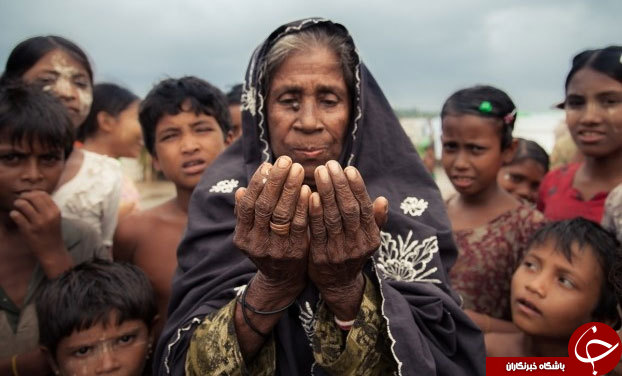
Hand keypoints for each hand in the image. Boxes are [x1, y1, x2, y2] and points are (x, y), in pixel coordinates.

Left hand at [10, 190, 64, 256]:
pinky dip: (14, 214)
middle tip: (21, 200)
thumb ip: (48, 207)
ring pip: (24, 205)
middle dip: (24, 196)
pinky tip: (15, 215)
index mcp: (55, 211)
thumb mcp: (55, 218)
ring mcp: (38, 223)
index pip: (43, 194)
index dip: (33, 193)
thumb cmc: (52, 233)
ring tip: (17, 206)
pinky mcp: (29, 231)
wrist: (52, 250)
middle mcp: (48, 216)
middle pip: (33, 197)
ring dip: (18, 203)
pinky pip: (17, 216)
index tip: (29, 196)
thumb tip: (34, 194)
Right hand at [233, 156, 310, 297]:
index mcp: (242, 236)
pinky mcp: (295, 253)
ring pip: (282, 214)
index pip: (248, 204)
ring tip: (299, 169)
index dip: (258, 183)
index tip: (268, 164)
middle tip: (286, 160)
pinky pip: (300, 225)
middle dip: (276, 181)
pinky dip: (304, 207)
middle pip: (265, 207)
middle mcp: (256, 243)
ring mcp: (275, 249)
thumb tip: (240, 190)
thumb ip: (247, 214)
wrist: (282, 280)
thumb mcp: (252, 233)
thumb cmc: (267, 246)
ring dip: (291, 189)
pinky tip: (309, 190)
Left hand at [308, 160, 387, 319]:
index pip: (364, 208)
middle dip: (339, 185)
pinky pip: (317, 231)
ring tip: (319, 172)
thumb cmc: (352, 252)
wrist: (338, 285)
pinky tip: (310, 195)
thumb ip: (374, 220)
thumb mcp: (368, 239)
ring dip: (326, 193)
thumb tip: (383, 199)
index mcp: (371, 237)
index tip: (349, 169)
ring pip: (333, 218)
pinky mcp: (320, 256)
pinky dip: (314, 212)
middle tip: (330, 164)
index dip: (357, 188)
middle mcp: (357, 245)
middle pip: (349, 210)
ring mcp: (339, 252)